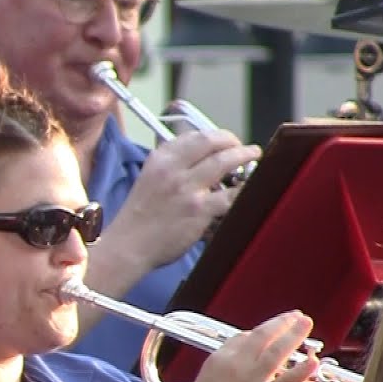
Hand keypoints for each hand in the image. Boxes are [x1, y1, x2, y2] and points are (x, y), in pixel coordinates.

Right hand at [101, 130, 260, 269]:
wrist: (128, 246)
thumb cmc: (138, 219)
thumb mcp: (148, 180)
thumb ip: (171, 167)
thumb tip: (200, 161)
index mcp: (159, 160)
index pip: (193, 136)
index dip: (214, 135)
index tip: (224, 142)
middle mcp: (173, 169)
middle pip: (211, 141)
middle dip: (232, 140)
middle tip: (243, 147)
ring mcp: (187, 188)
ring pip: (225, 161)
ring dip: (245, 156)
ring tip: (253, 156)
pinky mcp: (199, 209)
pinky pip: (232, 194)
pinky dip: (245, 189)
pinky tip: (250, 188)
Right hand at [180, 311, 319, 381]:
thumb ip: (222, 368)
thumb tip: (236, 361)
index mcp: (218, 359)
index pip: (243, 337)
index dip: (261, 332)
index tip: (272, 331)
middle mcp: (235, 364)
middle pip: (262, 335)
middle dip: (281, 323)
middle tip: (296, 316)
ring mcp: (251, 380)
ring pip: (277, 351)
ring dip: (294, 335)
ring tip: (306, 324)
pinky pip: (286, 381)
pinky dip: (301, 370)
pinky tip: (313, 361)